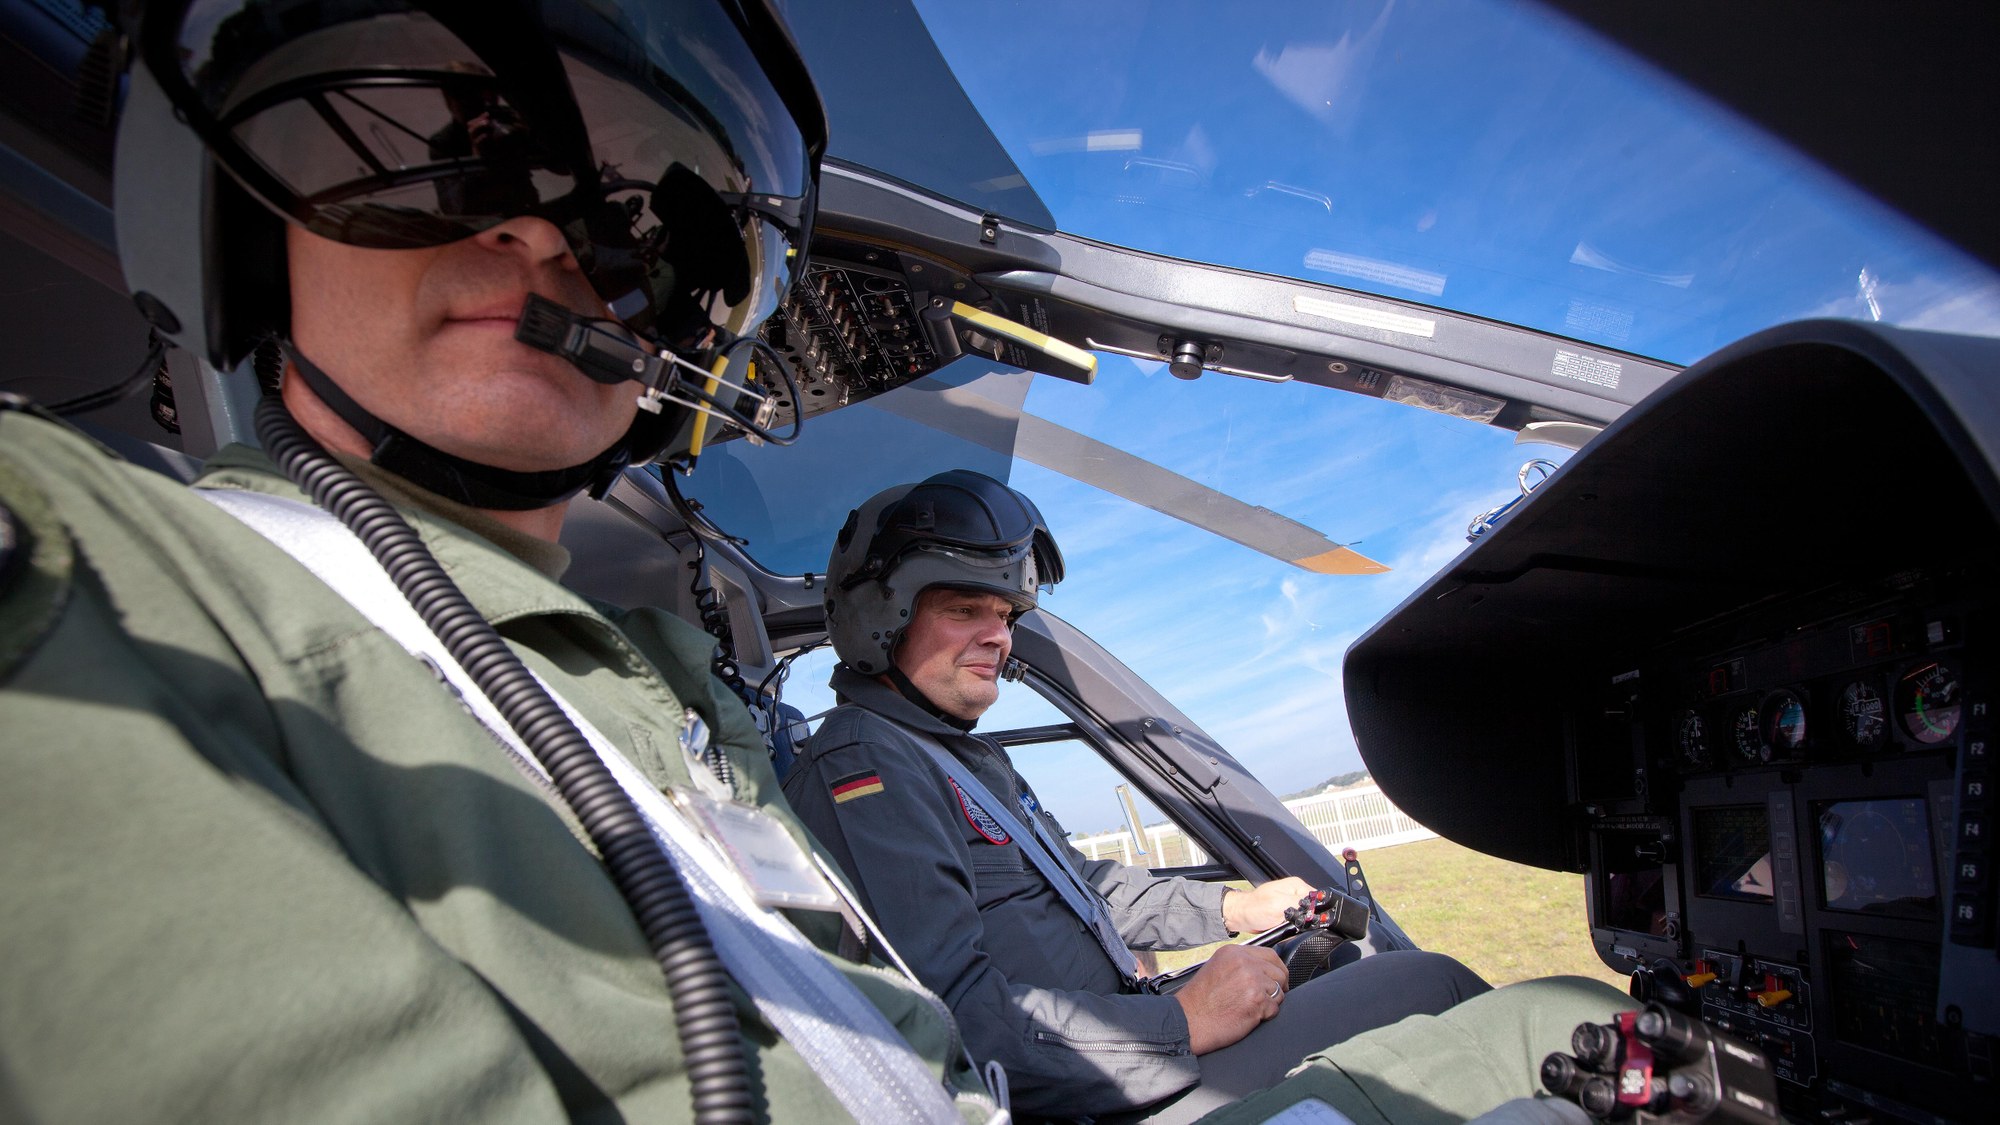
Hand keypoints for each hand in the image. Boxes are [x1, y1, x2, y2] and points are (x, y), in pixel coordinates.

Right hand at [1172, 943, 1287, 1053]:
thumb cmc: (1199, 1001)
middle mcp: (1245, 963)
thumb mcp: (1216, 968)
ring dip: (1271, 1002)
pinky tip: (1249, 1016)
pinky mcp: (1257, 1002)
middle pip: (1279, 973)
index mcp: (1234, 953)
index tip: (1277, 979)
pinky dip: (1266, 1015)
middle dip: (1278, 986)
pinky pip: (1275, 1008)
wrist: (1188, 1021)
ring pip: (1279, 991)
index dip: (1277, 969)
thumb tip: (1263, 969)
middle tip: (1268, 998)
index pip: (1270, 955)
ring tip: (1251, 1008)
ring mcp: (1252, 982)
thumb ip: (1239, 964)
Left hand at [1222, 876, 1314, 932]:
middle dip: (1305, 919)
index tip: (1304, 918)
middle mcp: (1296, 893)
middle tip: (1290, 921)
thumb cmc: (1254, 908)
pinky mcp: (1288, 914)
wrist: (1241, 917)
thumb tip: (1316, 907)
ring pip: (1306, 918)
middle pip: (1312, 909)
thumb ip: (1299, 904)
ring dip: (1298, 924)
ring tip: (1283, 924)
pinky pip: (1297, 923)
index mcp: (1297, 885)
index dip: (1314, 911)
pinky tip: (1284, 928)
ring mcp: (1292, 904)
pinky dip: (1293, 928)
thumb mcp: (1278, 904)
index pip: (1317, 898)